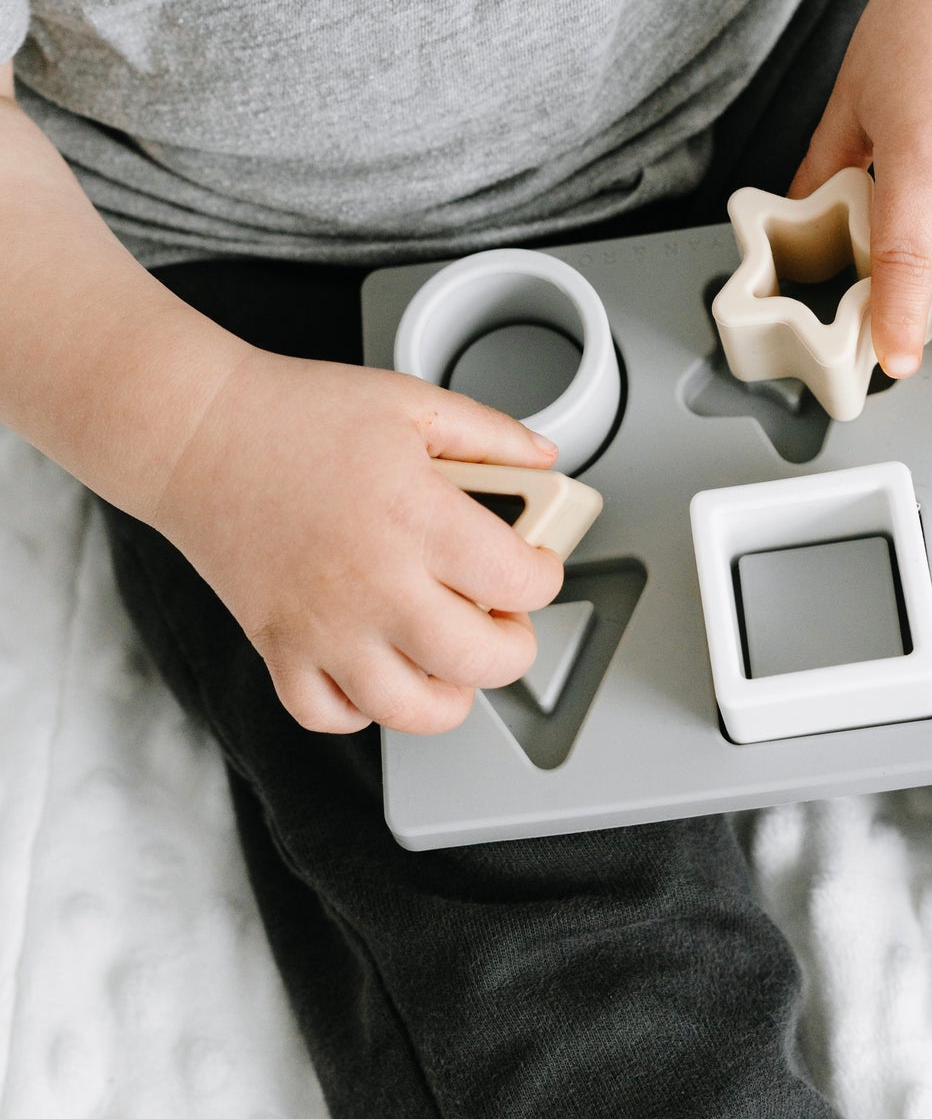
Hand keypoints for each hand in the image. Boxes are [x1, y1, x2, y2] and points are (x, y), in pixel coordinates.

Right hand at [150, 349, 563, 734]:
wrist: (197, 433)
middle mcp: (374, 583)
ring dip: (451, 690)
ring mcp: (324, 627)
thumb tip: (546, 462)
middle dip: (514, 644)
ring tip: (452, 649)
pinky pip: (332, 715)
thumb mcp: (413, 403)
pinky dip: (364, 706)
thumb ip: (493, 435)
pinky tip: (381, 664)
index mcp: (416, 518)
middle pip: (482, 660)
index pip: (520, 582)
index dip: (545, 574)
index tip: (536, 562)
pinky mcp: (279, 649)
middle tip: (504, 612)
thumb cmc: (297, 414)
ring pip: (414, 709)